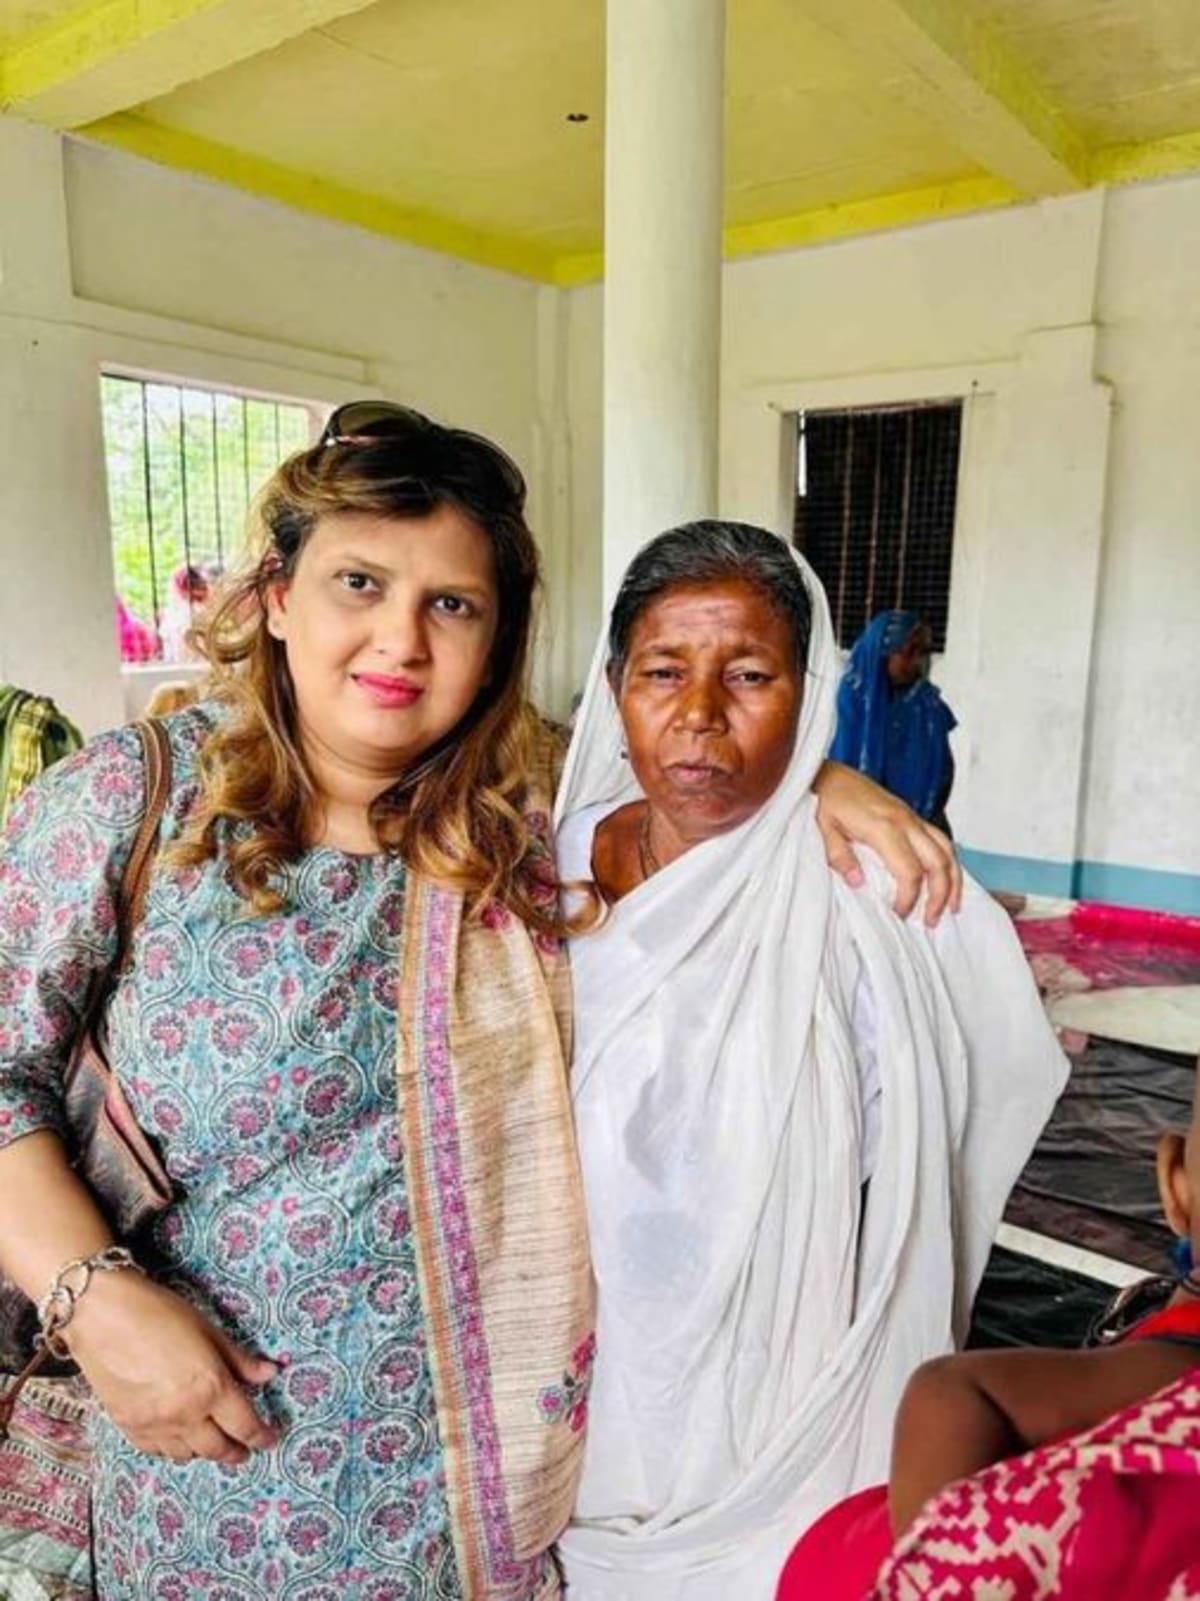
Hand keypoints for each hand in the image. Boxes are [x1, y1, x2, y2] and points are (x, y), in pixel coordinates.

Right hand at [64, 1269, 278, 1464]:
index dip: (262, 1436)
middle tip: (246, 1450)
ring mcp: (154, 1425)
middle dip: (236, 1452)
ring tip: (215, 1443)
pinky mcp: (129, 1427)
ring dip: (206, 1452)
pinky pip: (159, 1451)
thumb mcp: (208, 1330)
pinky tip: (180, 1440)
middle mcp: (184, 1414)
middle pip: (218, 1448)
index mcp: (210, 1387)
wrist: (102, 1316)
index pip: (245, 1425)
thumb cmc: (158, 1313)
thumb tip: (269, 1373)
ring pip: (188, 1455)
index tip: (271, 1439)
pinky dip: (175, 1450)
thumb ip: (239, 1359)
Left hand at [812, 760, 961, 924]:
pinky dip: (948, 862)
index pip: (909, 870)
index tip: (899, 914)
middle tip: (932, 921)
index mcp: (883, 827)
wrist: (827, 775)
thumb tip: (858, 882)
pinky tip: (945, 880)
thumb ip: (839, 856)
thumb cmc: (823, 800)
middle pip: (938, 861)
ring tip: (951, 907)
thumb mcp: (822, 829)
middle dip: (941, 895)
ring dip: (953, 880)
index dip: (909, 897)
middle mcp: (905, 821)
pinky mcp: (910, 816)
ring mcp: (911, 817)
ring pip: (947, 849)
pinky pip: (940, 840)